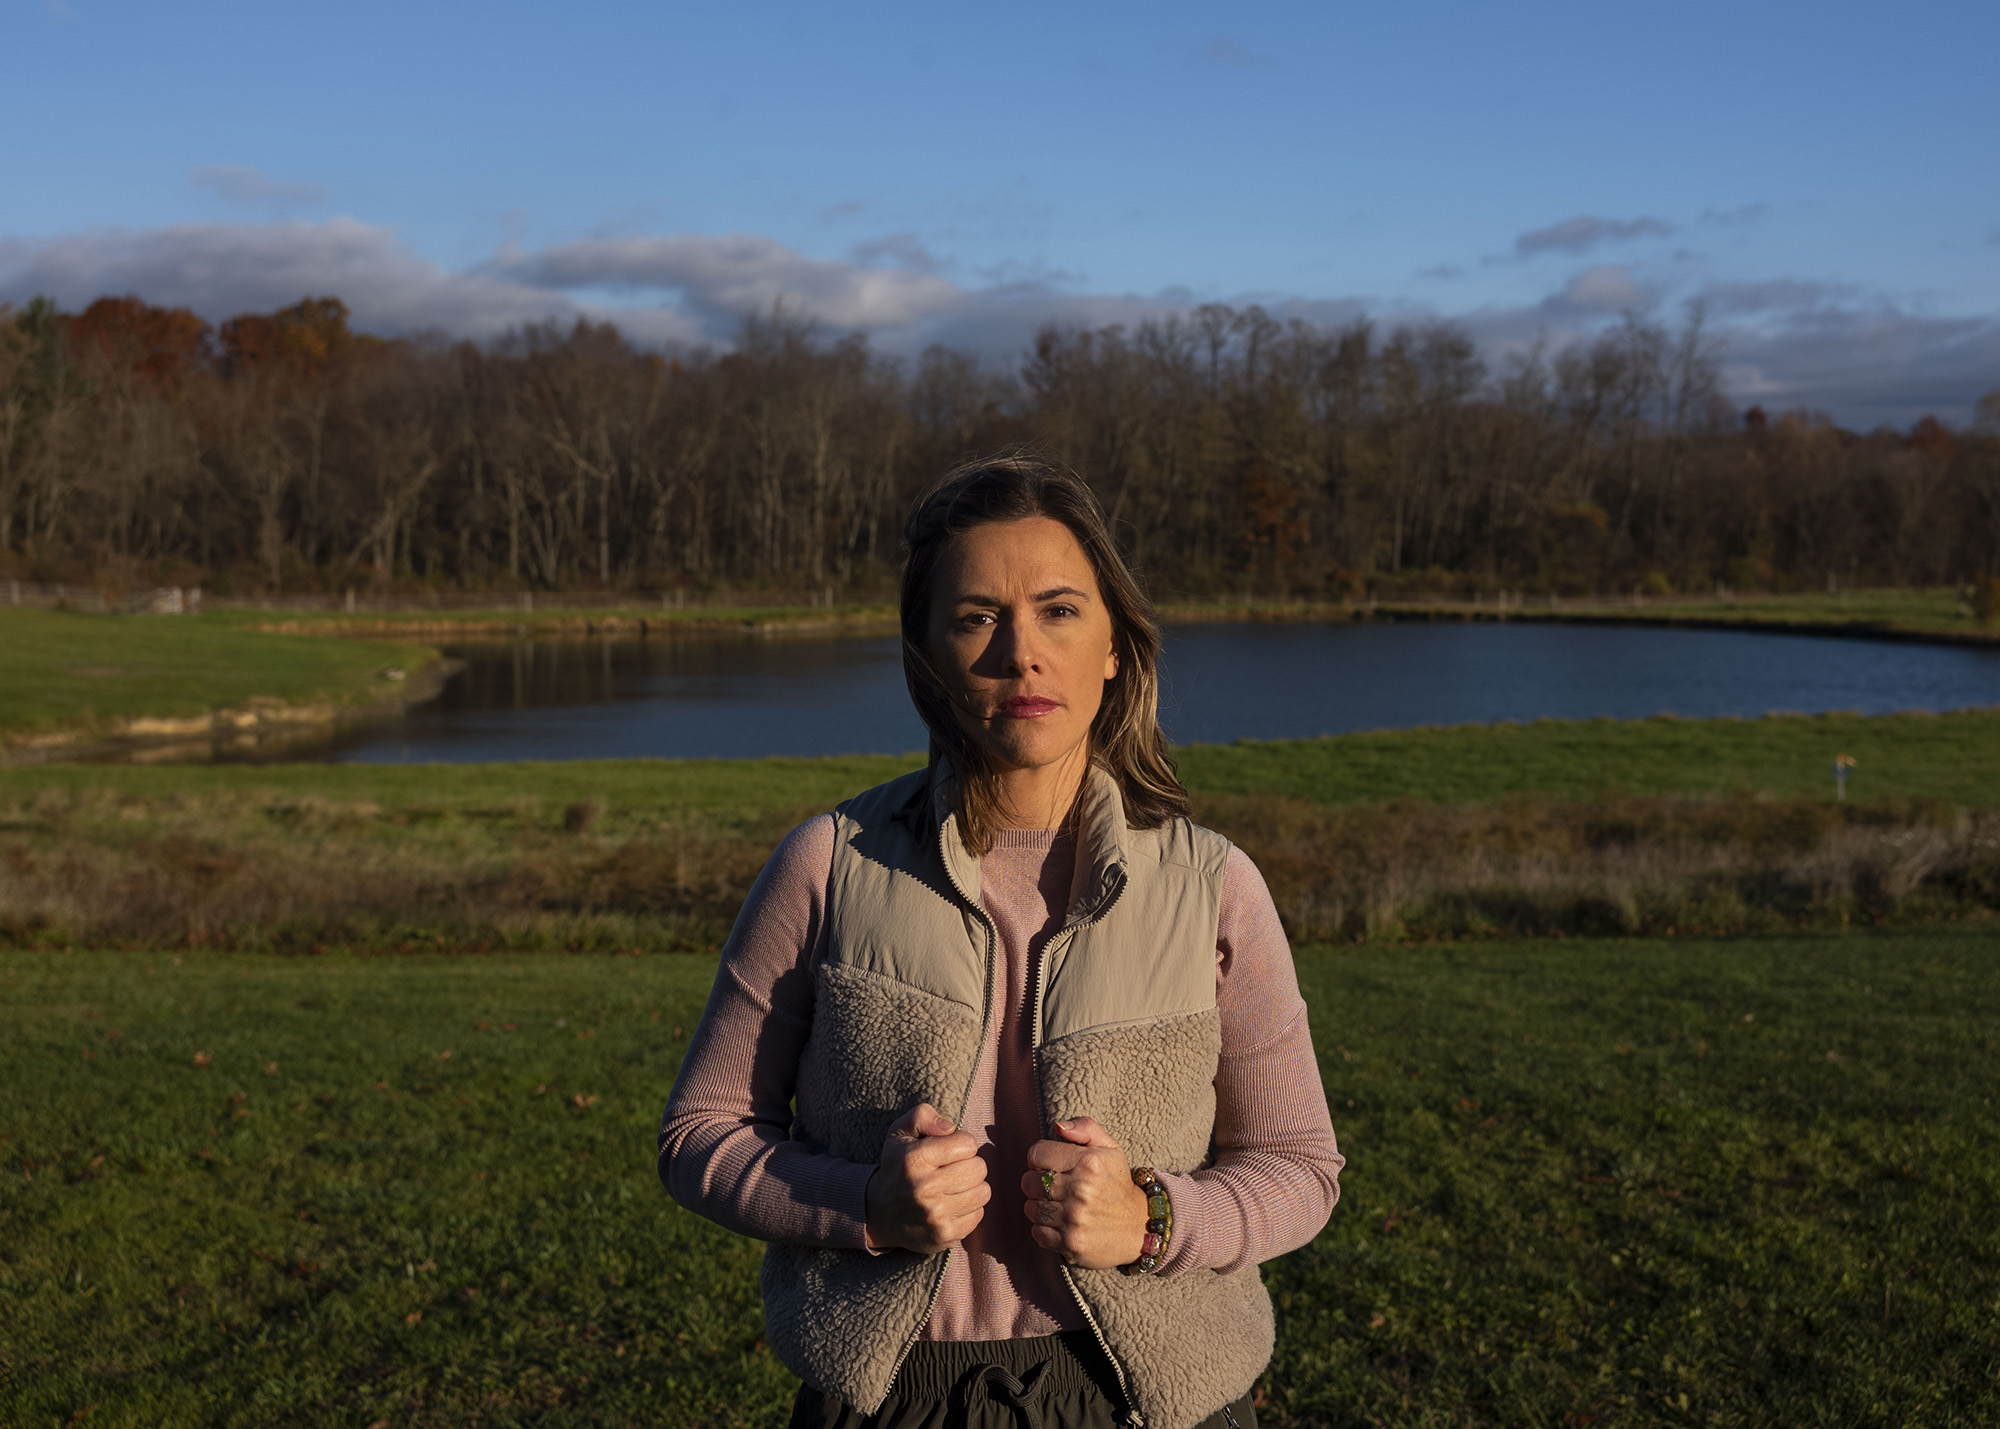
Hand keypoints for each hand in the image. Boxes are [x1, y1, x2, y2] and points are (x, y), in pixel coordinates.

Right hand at [864, 1103, 988, 1254]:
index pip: (968, 1144)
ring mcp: (935, 1215)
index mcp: (915, 1159)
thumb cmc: (897, 1167)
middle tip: (952, 1169)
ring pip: (983, 1192)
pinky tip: (951, 1204)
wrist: (878, 1213)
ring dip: (972, 1187)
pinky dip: (969, 1209)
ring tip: (953, 1187)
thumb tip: (950, 1129)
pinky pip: (979, 1215)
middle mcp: (924, 1188)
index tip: (947, 1150)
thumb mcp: (900, 1133)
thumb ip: (923, 1116)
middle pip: (979, 1168)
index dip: (960, 1143)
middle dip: (969, 1165)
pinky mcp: (944, 1236)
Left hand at [1020, 1116, 1149, 1269]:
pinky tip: (1060, 1223)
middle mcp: (1081, 1190)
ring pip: (1031, 1208)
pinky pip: (1037, 1233)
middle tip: (1054, 1187)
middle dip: (1038, 1182)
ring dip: (1040, 1207)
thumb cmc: (1118, 1183)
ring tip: (1057, 1205)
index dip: (1040, 1158)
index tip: (1052, 1165)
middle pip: (1029, 1182)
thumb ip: (1085, 1128)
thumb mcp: (1110, 1149)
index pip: (1036, 1154)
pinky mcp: (1071, 1244)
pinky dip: (1043, 1229)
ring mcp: (1075, 1219)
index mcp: (1089, 1162)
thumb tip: (1058, 1126)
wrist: (1138, 1227)